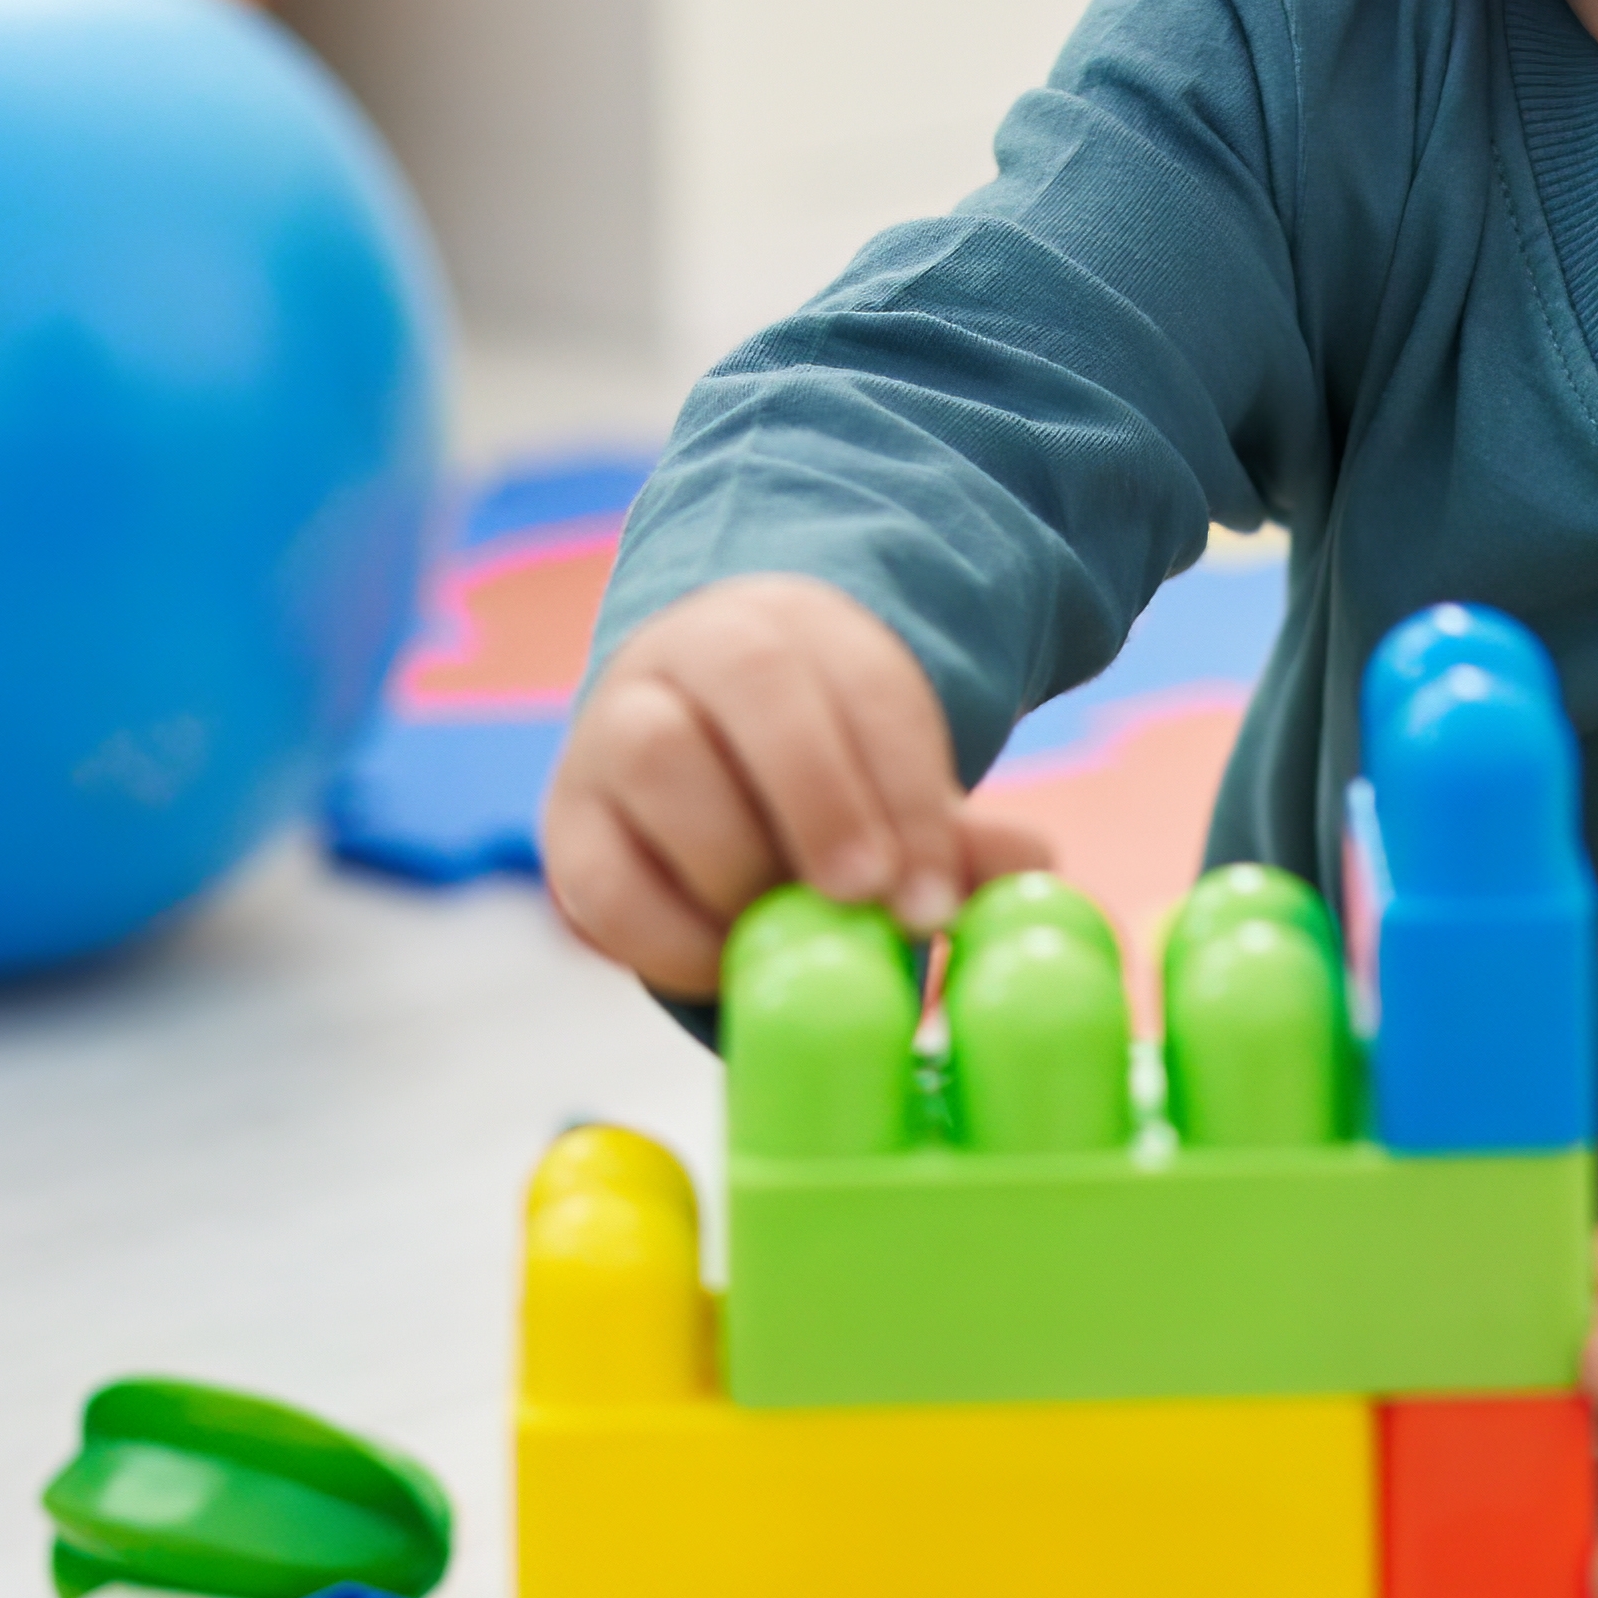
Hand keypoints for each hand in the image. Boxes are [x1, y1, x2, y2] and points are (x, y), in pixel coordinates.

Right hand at [541, 573, 1063, 996]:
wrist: (691, 753)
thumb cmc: (815, 783)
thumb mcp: (885, 787)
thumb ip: (947, 830)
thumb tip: (1027, 867)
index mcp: (800, 631)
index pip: (865, 686)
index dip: (907, 792)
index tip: (935, 896)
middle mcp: (696, 656)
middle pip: (755, 679)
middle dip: (820, 797)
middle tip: (865, 898)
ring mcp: (616, 729)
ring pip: (658, 756)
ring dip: (735, 859)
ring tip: (789, 938)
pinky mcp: (571, 824)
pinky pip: (595, 876)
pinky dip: (664, 935)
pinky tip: (724, 967)